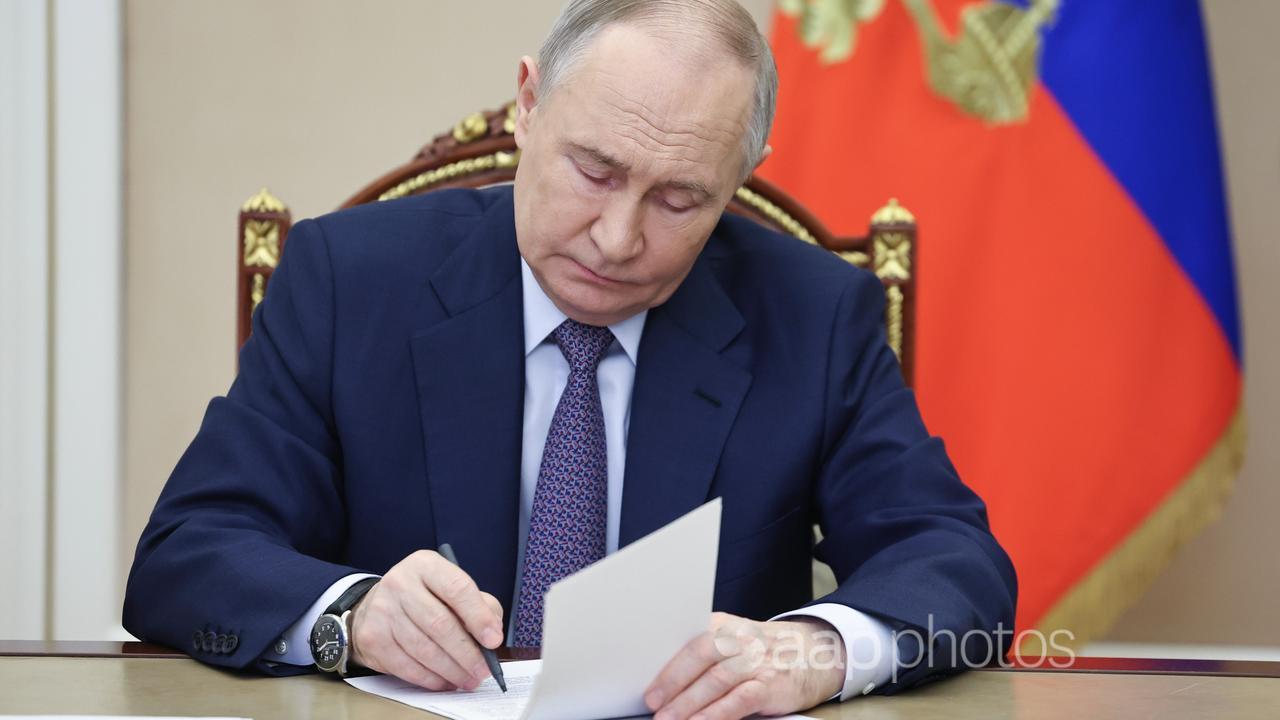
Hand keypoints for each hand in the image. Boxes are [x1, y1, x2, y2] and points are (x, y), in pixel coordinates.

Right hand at [349, 550, 503, 689]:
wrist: (375, 605)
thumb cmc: (425, 598)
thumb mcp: (451, 588)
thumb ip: (480, 605)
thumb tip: (491, 635)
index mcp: (425, 565)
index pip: (457, 588)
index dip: (478, 617)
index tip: (493, 640)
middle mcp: (400, 584)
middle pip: (440, 624)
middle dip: (467, 653)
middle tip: (484, 670)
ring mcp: (383, 611)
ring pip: (424, 649)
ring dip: (452, 670)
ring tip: (469, 680)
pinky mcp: (373, 638)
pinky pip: (407, 666)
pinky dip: (431, 679)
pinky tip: (446, 682)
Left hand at [644, 613, 845, 719]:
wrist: (815, 653)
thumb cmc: (763, 650)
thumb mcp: (734, 639)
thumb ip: (704, 652)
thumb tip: (663, 679)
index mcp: (723, 624)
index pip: (688, 637)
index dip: (665, 658)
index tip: (642, 676)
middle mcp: (740, 639)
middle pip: (700, 655)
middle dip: (673, 681)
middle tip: (652, 701)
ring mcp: (756, 662)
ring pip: (717, 680)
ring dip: (689, 703)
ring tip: (668, 719)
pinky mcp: (770, 686)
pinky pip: (738, 701)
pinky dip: (716, 715)